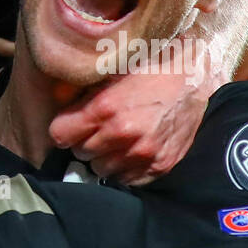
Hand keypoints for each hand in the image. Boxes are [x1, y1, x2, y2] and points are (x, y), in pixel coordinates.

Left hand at [47, 60, 217, 185]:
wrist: (192, 76)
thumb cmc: (148, 67)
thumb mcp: (109, 69)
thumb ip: (80, 88)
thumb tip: (55, 98)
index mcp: (104, 108)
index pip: (60, 135)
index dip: (64, 128)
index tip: (71, 124)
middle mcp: (122, 134)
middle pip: (80, 153)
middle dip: (85, 140)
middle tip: (98, 128)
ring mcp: (143, 153)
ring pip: (103, 169)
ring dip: (105, 156)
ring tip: (116, 139)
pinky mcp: (160, 165)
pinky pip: (128, 180)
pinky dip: (126, 167)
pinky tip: (132, 149)